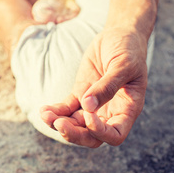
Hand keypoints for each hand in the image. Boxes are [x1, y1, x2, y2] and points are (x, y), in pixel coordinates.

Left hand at [40, 28, 148, 147]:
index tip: (89, 117)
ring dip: (59, 123)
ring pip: (76, 125)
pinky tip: (44, 110)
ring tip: (45, 114)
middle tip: (59, 123)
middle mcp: (110, 112)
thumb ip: (107, 86)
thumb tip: (88, 107)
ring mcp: (93, 105)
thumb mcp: (123, 66)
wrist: (119, 35)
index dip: (101, 133)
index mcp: (127, 109)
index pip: (115, 134)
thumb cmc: (129, 50)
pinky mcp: (80, 94)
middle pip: (91, 136)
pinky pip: (66, 109)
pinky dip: (55, 112)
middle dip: (74, 134)